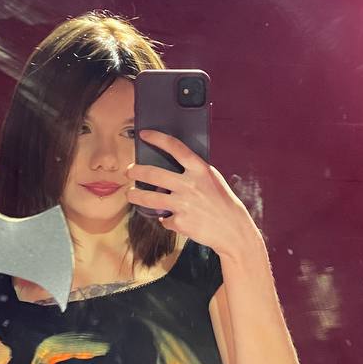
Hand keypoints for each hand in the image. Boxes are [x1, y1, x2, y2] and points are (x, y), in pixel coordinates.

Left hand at [126, 131, 258, 258]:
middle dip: (136, 171)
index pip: (175, 147)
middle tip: (129, 171)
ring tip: (130, 194)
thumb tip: (167, 172)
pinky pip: (164, 219)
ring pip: (148, 198)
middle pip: (153, 174)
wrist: (233, 228)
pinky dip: (166, 219)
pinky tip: (174, 219)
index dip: (157, 138)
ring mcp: (183, 204)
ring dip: (135, 195)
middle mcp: (190, 185)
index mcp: (200, 170)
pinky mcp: (180, 222)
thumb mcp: (211, 179)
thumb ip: (192, 173)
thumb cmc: (222, 202)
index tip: (144, 134)